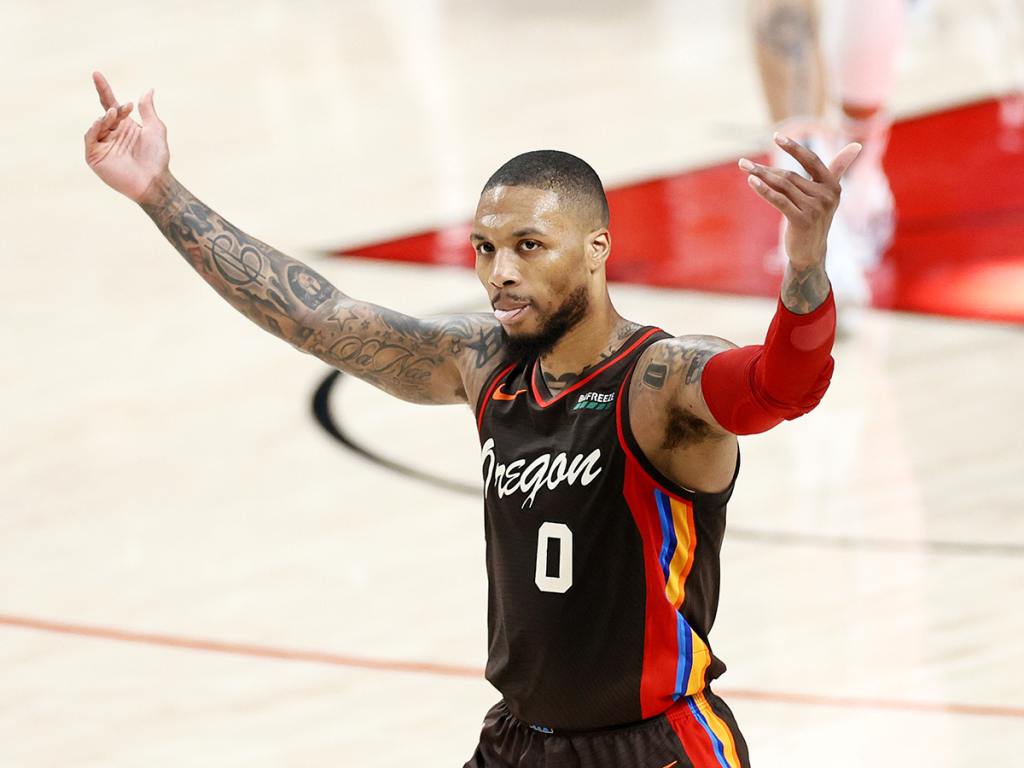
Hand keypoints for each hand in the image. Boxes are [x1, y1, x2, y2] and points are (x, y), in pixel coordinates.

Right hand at [84, 71, 169, 203]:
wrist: (155, 181)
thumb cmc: (157, 157)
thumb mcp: (155, 129)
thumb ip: (148, 110)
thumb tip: (148, 90)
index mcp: (124, 125)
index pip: (110, 103)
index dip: (103, 89)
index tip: (96, 73)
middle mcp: (112, 133)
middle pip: (106, 113)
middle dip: (114, 109)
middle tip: (126, 108)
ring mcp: (102, 144)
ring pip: (97, 124)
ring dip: (105, 117)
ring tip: (114, 114)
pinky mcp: (95, 156)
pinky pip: (90, 138)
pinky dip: (93, 128)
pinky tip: (101, 122)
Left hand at [739, 134, 861, 268]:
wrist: (810, 252)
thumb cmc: (815, 219)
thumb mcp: (827, 194)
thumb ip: (837, 169)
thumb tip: (856, 145)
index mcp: (833, 186)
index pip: (812, 160)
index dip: (794, 148)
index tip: (776, 136)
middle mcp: (827, 196)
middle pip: (791, 175)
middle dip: (766, 170)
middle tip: (744, 163)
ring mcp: (815, 209)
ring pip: (783, 186)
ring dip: (761, 177)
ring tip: (745, 168)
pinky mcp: (802, 220)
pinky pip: (780, 200)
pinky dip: (764, 190)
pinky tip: (751, 181)